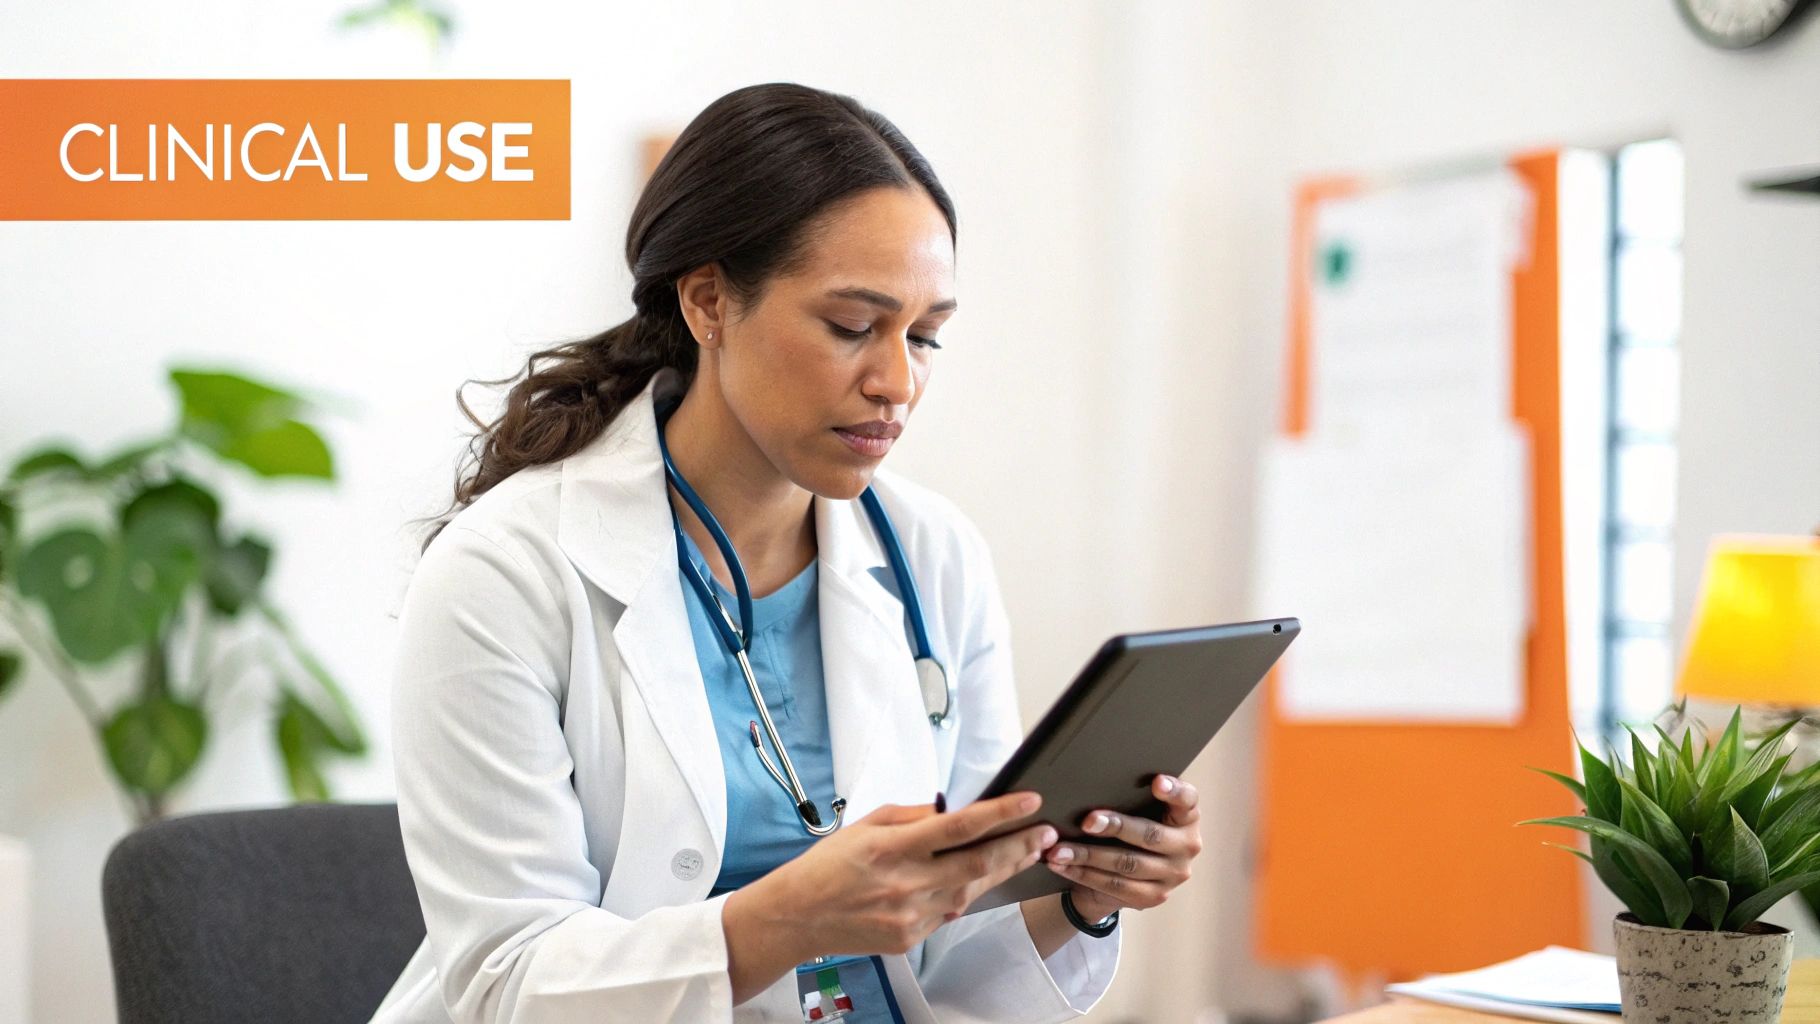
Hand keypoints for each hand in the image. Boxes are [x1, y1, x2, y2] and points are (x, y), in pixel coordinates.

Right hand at [742, 791, 1057, 960]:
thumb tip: (953, 809)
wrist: (798, 916)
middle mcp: (905, 884)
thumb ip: (912, 816)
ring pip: (970, 890)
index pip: (959, 827)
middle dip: (1019, 846)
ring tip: (1027, 851)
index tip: (1029, 802)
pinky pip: (950, 911)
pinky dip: (966, 891)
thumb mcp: (866, 824)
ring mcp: (911, 916)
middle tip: (1045, 833)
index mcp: (892, 848)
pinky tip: (979, 877)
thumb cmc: (828, 865)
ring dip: (1002, 869)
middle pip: (978, 863)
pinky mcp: (912, 938)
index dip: (1000, 814)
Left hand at [1042, 773, 1201, 920]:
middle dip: (1115, 827)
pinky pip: (1115, 885)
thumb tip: (1092, 780)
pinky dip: (1084, 874)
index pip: (1187, 800)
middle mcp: (1186, 846)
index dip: (1174, 791)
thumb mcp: (1141, 809)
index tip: (1156, 782)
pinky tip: (1062, 865)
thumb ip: (1133, 796)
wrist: (1133, 874)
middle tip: (1086, 821)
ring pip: (1126, 864)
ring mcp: (1172, 875)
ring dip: (1087, 855)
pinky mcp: (1154, 896)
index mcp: (1187, 817)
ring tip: (1058, 850)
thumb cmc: (1133, 826)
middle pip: (1150, 834)